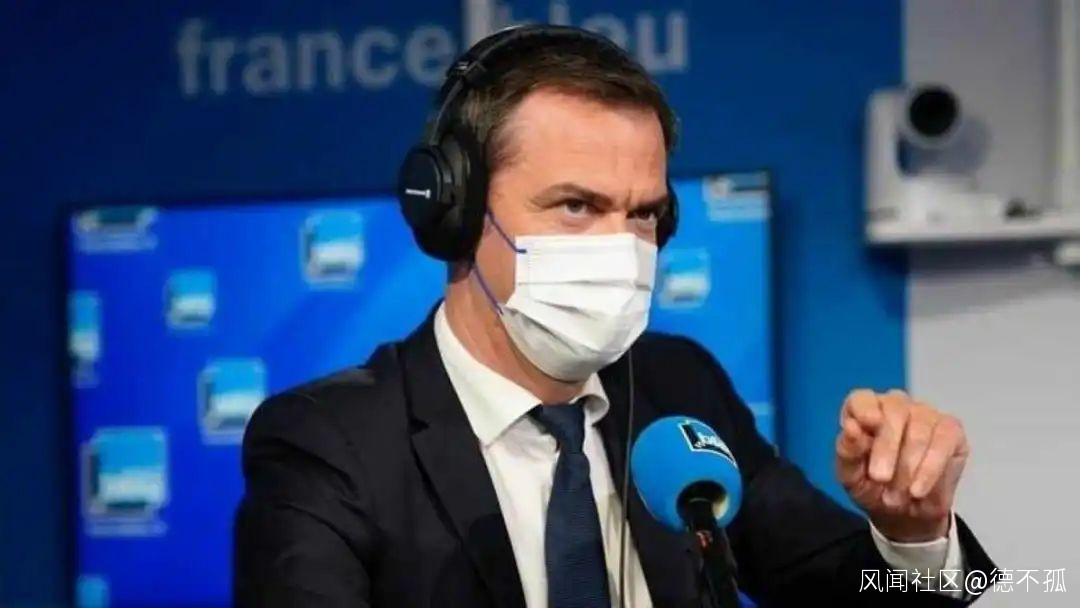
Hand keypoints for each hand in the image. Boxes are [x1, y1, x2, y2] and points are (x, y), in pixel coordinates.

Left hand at [835, 389, 968, 541]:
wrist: (904, 514)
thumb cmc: (872, 486)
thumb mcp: (851, 476)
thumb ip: (848, 451)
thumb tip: (851, 427)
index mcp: (865, 410)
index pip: (862, 399)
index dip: (864, 409)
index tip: (868, 424)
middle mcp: (896, 405)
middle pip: (894, 412)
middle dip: (887, 448)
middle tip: (880, 478)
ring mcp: (925, 414)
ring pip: (919, 430)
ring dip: (907, 467)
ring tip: (896, 495)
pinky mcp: (951, 430)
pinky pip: (943, 442)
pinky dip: (930, 469)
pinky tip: (918, 490)